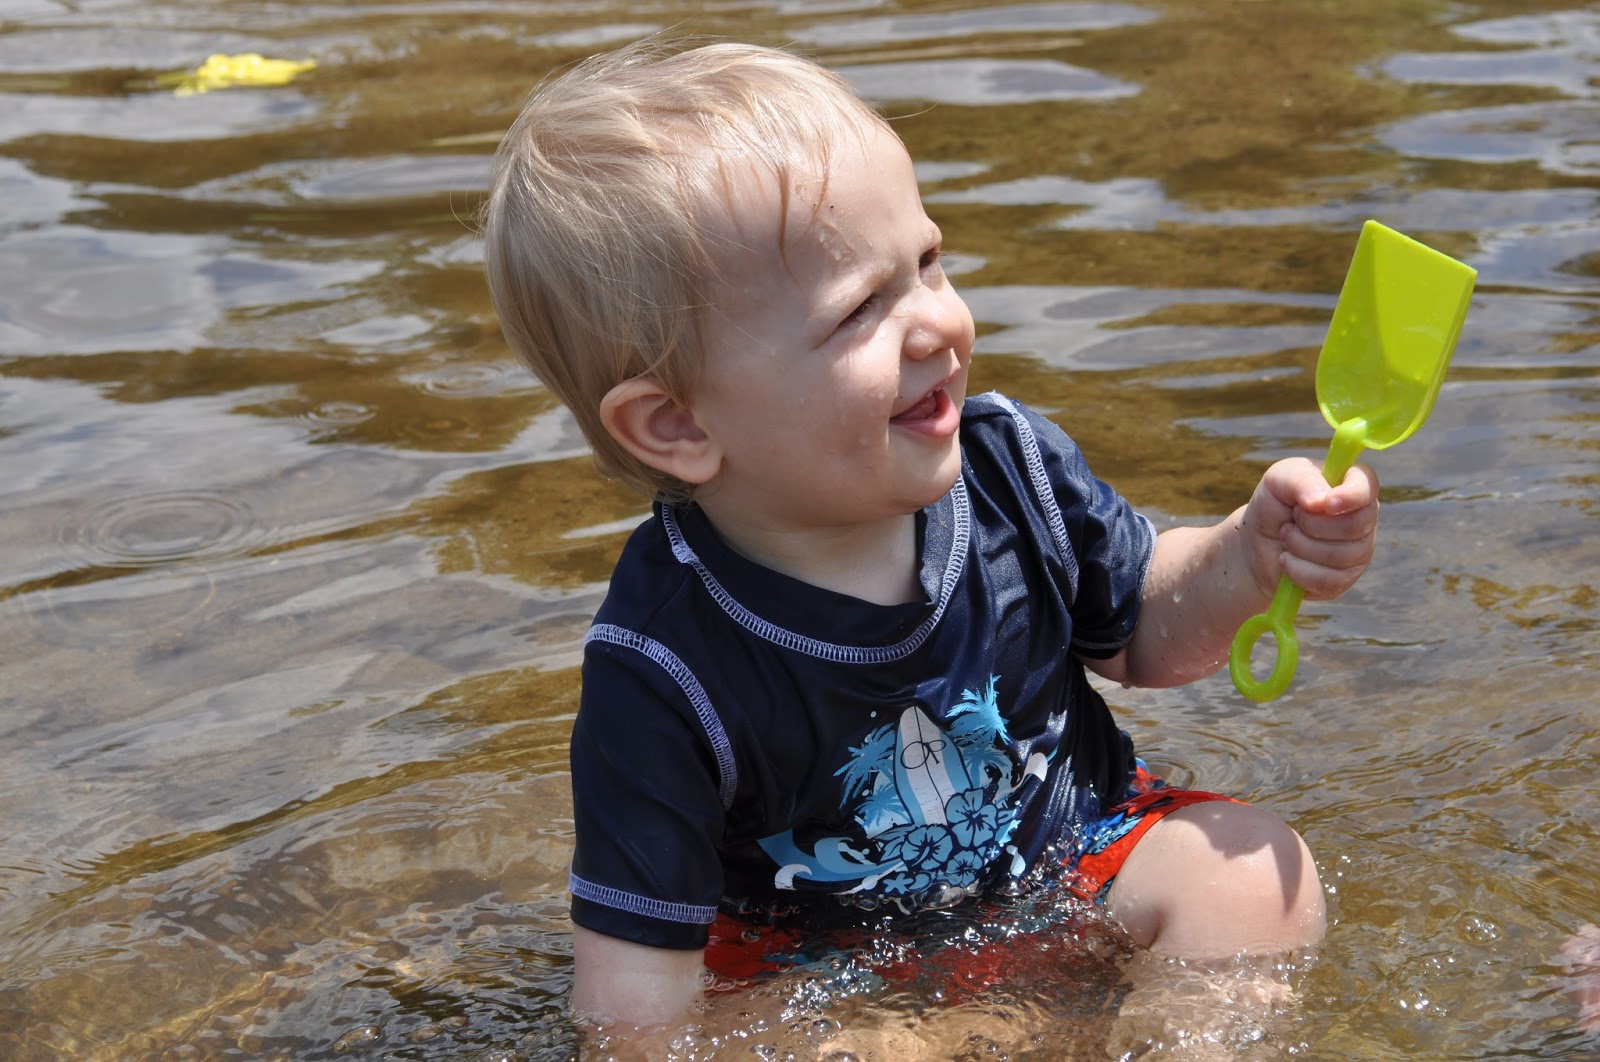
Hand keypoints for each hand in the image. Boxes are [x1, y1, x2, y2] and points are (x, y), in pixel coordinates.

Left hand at [1243, 457, 1378, 600]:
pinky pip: (1328, 580)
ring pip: (1339, 556)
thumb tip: (1321, 501)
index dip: (1351, 496)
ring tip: (1286, 536)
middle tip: (1291, 519)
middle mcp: (1364, 517)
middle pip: (1353, 526)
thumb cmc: (1274, 504)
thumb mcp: (1278, 480)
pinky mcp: (1344, 579)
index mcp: (1352, 484)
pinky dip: (1298, 570)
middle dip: (1311, 524)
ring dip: (1300, 546)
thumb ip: (1300, 479)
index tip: (1326, 503)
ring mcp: (1358, 551)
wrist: (1257, 543)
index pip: (1368, 486)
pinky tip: (1287, 560)